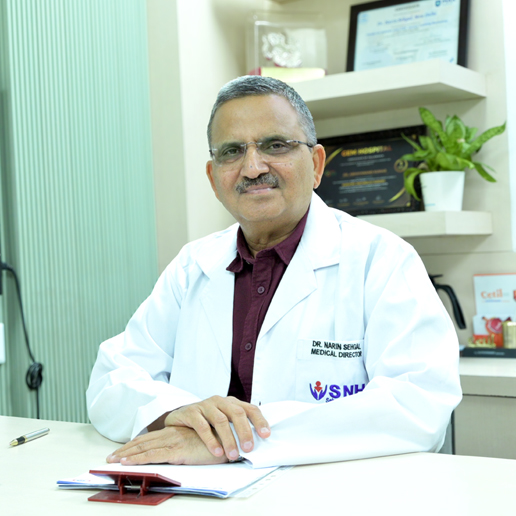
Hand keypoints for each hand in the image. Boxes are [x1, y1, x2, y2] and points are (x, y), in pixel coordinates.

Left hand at [106, 426, 228, 464]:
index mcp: (176, 431)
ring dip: (127, 455)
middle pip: (144, 441)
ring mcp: (173, 441)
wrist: (230, 439)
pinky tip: (126, 463)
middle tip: (110, 457)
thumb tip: (181, 452)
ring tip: (113, 461)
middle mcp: (172, 434)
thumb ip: (188, 445)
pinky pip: (153, 455)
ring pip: (144, 447)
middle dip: (126, 450)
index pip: (151, 438)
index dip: (136, 444)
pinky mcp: (177, 450)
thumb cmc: (219, 442)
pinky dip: (138, 459)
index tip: (122, 451)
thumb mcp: (200, 443)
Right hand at [164, 395, 270, 460]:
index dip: (259, 421)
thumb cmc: (206, 423)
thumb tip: (255, 445)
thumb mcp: (224, 422)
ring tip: (232, 454)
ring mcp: (205, 405)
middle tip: (248, 448)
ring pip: (221, 420)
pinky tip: (216, 451)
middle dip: (244, 432)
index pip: (250, 409)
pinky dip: (210, 440)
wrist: (179, 419)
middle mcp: (220, 401)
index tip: (266, 435)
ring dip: (228, 439)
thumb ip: (237, 428)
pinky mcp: (191, 411)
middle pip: (237, 413)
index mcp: (231, 403)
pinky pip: (202, 426)